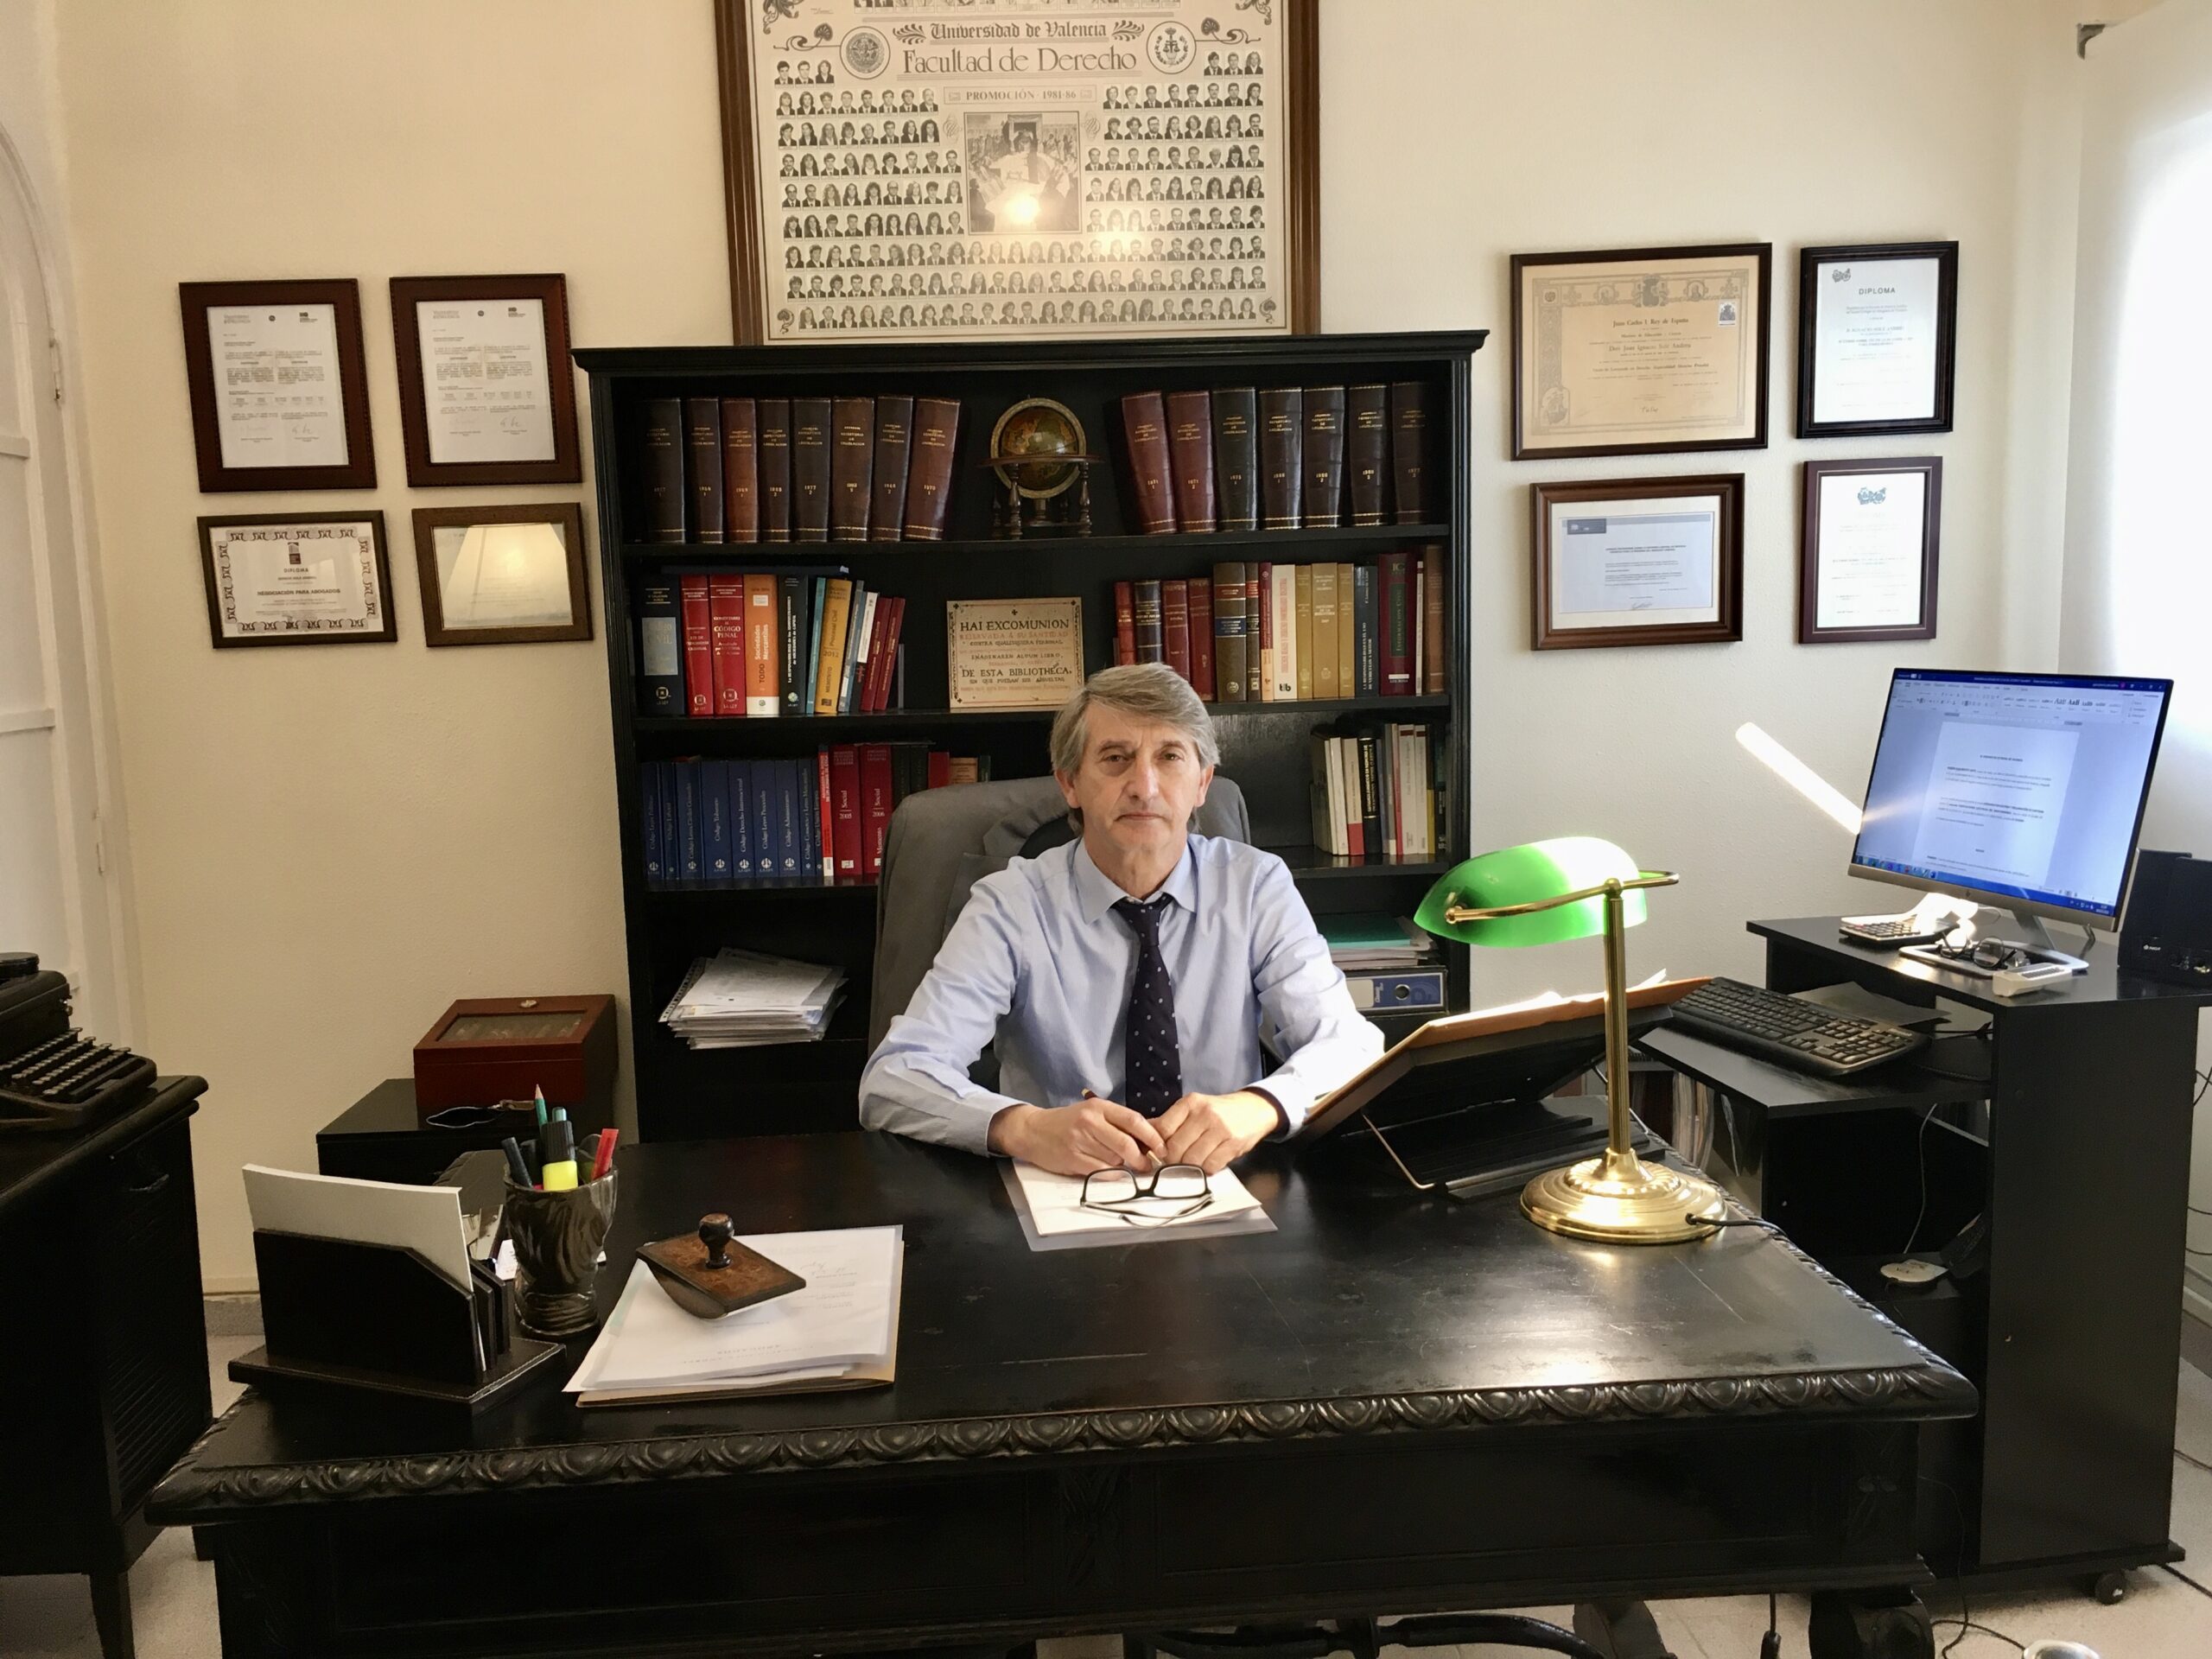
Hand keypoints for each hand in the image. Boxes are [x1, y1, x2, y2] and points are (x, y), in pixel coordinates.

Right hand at [988, 1098, 1164, 1176]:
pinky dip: (1110, 1174)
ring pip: (1115, 1160)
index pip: (1134, 1121)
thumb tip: (1150, 1139)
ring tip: (1116, 1162)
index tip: (1162, 1149)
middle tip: (1147, 1165)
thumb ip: (1118, 1123)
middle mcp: (1090, 1122)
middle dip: (1142, 1159)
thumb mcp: (1093, 1112)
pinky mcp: (1072, 1159)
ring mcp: (1080, 1141)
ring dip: (1122, 1166)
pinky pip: (1101, 1171)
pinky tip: (1107, 1170)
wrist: (1033, 1131)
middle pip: (1127, 1144)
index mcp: (1099, 1107)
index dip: (1153, 1137)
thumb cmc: (1068, 1122)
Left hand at [1155, 1091, 1278, 1174]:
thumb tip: (1143, 1133)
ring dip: (1190, 1167)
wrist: (1254, 1109)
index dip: (1158, 1146)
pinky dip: (1207, 1169)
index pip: (1162, 1129)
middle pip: (1175, 1148)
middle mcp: (1204, 1114)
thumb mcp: (1193, 1108)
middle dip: (1172, 1160)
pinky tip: (1209, 1162)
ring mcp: (1220, 1129)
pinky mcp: (1233, 1144)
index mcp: (1190, 1103)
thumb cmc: (1219, 1111)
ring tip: (1194, 1162)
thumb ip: (1170, 1121)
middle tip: (1177, 1161)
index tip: (1161, 1153)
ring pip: (1192, 1160)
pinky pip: (1211, 1166)